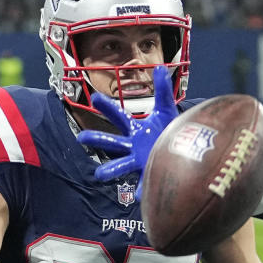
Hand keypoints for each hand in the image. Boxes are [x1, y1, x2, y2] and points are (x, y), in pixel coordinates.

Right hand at [76, 65, 178, 192]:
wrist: (182, 151)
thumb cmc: (171, 130)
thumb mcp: (167, 110)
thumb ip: (163, 90)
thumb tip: (159, 66)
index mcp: (136, 129)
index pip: (118, 116)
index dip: (107, 107)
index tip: (94, 97)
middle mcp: (133, 146)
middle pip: (111, 142)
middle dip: (96, 140)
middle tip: (80, 138)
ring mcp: (139, 161)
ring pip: (120, 166)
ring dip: (110, 170)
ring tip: (99, 175)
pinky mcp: (149, 173)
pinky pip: (144, 184)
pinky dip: (142, 190)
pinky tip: (139, 196)